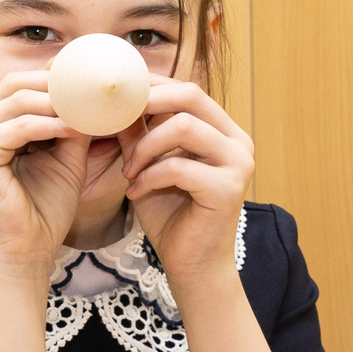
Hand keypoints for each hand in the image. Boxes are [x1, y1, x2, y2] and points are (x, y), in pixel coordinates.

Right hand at [0, 70, 87, 284]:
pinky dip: (49, 125)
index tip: (90, 77)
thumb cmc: (41, 214)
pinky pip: (17, 127)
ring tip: (90, 107)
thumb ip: (73, 125)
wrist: (24, 257)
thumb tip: (96, 94)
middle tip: (91, 87)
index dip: (54, 76)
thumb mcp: (65, 159)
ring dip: (58, 102)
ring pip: (16, 100)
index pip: (19, 85)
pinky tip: (75, 129)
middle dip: (55, 82)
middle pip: (14, 83)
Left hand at [118, 80, 252, 293]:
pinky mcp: (229, 188)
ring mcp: (238, 163)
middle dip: (147, 103)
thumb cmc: (171, 215)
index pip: (188, 90)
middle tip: (114, 118)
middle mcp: (237, 141)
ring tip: (128, 171)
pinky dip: (149, 176)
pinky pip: (178, 166)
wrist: (191, 265)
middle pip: (191, 96)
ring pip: (183, 127)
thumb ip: (139, 133)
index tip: (117, 94)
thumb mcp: (148, 165)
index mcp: (223, 131)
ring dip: (145, 147)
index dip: (151, 86)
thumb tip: (113, 99)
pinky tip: (135, 193)